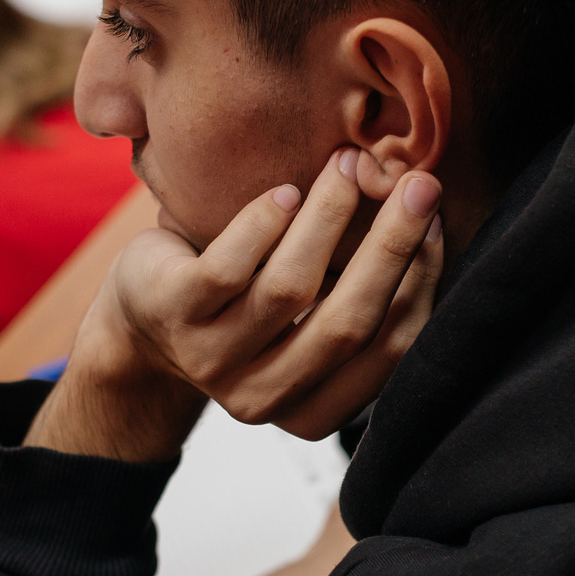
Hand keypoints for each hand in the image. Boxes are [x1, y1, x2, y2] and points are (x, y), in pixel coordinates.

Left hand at [29, 149, 444, 461]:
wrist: (138, 320)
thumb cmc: (243, 305)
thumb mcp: (307, 314)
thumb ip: (359, 288)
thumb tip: (426, 211)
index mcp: (310, 410)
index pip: (388, 353)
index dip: (421, 284)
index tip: (435, 222)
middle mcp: (262, 398)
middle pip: (347, 323)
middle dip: (391, 247)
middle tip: (419, 184)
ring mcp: (212, 361)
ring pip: (290, 290)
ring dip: (330, 219)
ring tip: (348, 166)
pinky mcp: (173, 315)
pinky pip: (229, 267)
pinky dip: (265, 224)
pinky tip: (284, 192)